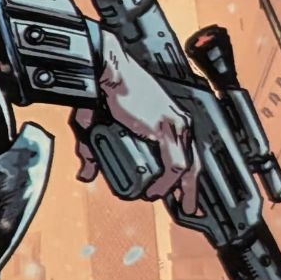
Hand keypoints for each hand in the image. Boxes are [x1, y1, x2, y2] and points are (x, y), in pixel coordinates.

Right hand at [72, 31, 199, 215]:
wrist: (108, 71)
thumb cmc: (108, 91)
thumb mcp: (103, 126)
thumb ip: (94, 151)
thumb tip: (86, 173)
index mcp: (171, 119)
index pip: (186, 153)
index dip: (186, 177)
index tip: (183, 195)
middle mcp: (179, 122)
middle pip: (194, 163)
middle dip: (192, 190)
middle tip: (188, 208)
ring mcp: (175, 126)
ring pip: (188, 168)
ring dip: (180, 190)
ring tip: (171, 204)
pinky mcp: (165, 130)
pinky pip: (175, 165)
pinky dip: (166, 182)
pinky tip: (156, 191)